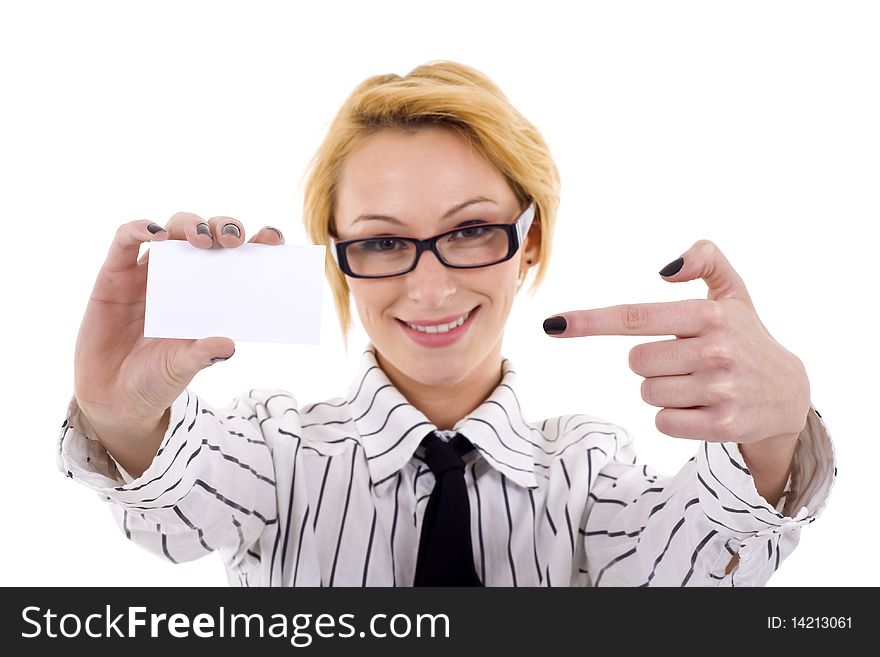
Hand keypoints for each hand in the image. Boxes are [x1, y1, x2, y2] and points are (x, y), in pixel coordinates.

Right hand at [74, 213, 284, 429]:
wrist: (113, 396)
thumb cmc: (156, 377)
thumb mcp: (183, 367)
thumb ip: (203, 354)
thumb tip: (230, 345)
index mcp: (209, 294)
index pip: (237, 258)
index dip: (257, 243)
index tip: (274, 239)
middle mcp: (183, 276)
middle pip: (207, 234)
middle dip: (223, 228)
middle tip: (233, 240)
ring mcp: (149, 272)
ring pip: (172, 229)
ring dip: (189, 225)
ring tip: (199, 238)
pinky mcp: (115, 273)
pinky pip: (125, 240)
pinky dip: (139, 228)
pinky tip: (154, 233)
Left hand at [544, 240, 810, 446]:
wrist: (789, 394)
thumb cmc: (746, 337)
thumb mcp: (733, 291)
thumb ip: (705, 259)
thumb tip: (664, 268)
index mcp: (709, 314)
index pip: (635, 317)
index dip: (590, 321)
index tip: (553, 324)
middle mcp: (715, 350)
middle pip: (636, 361)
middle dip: (653, 362)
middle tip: (688, 360)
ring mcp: (720, 390)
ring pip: (647, 393)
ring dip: (664, 391)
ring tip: (699, 384)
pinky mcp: (722, 425)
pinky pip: (663, 422)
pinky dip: (674, 418)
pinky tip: (703, 408)